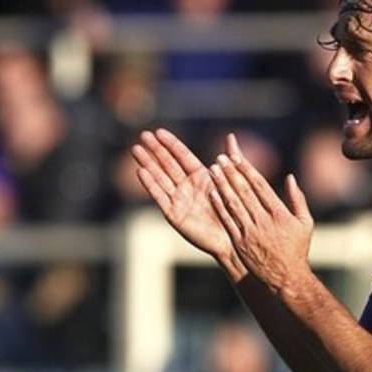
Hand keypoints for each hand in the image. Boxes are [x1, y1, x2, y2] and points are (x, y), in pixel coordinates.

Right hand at [131, 129, 233, 260]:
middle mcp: (188, 187)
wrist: (233, 239)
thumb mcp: (232, 181)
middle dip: (155, 150)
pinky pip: (160, 197)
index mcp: (201, 177)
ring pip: (160, 178)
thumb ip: (230, 158)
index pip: (183, 156)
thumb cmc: (235, 211)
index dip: (171, 144)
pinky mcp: (174, 215)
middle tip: (143, 135)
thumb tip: (231, 135)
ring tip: (136, 149)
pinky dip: (150, 184)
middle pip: (168, 164)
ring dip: (148, 163)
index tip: (158, 131)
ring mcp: (179, 200)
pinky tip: (141, 171)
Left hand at [208, 147, 314, 295]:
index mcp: (279, 213)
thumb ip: (298, 199)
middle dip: (231, 172)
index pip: (260, 185)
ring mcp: (250, 232)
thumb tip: (290, 177)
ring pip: (233, 203)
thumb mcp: (305, 223)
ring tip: (213, 170)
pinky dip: (219, 206)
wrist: (286, 277)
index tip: (236, 156)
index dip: (246, 169)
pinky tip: (212, 193)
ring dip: (222, 185)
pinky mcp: (240, 243)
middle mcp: (264, 221)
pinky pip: (228, 221)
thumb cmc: (297, 249)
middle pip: (244, 191)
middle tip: (220, 157)